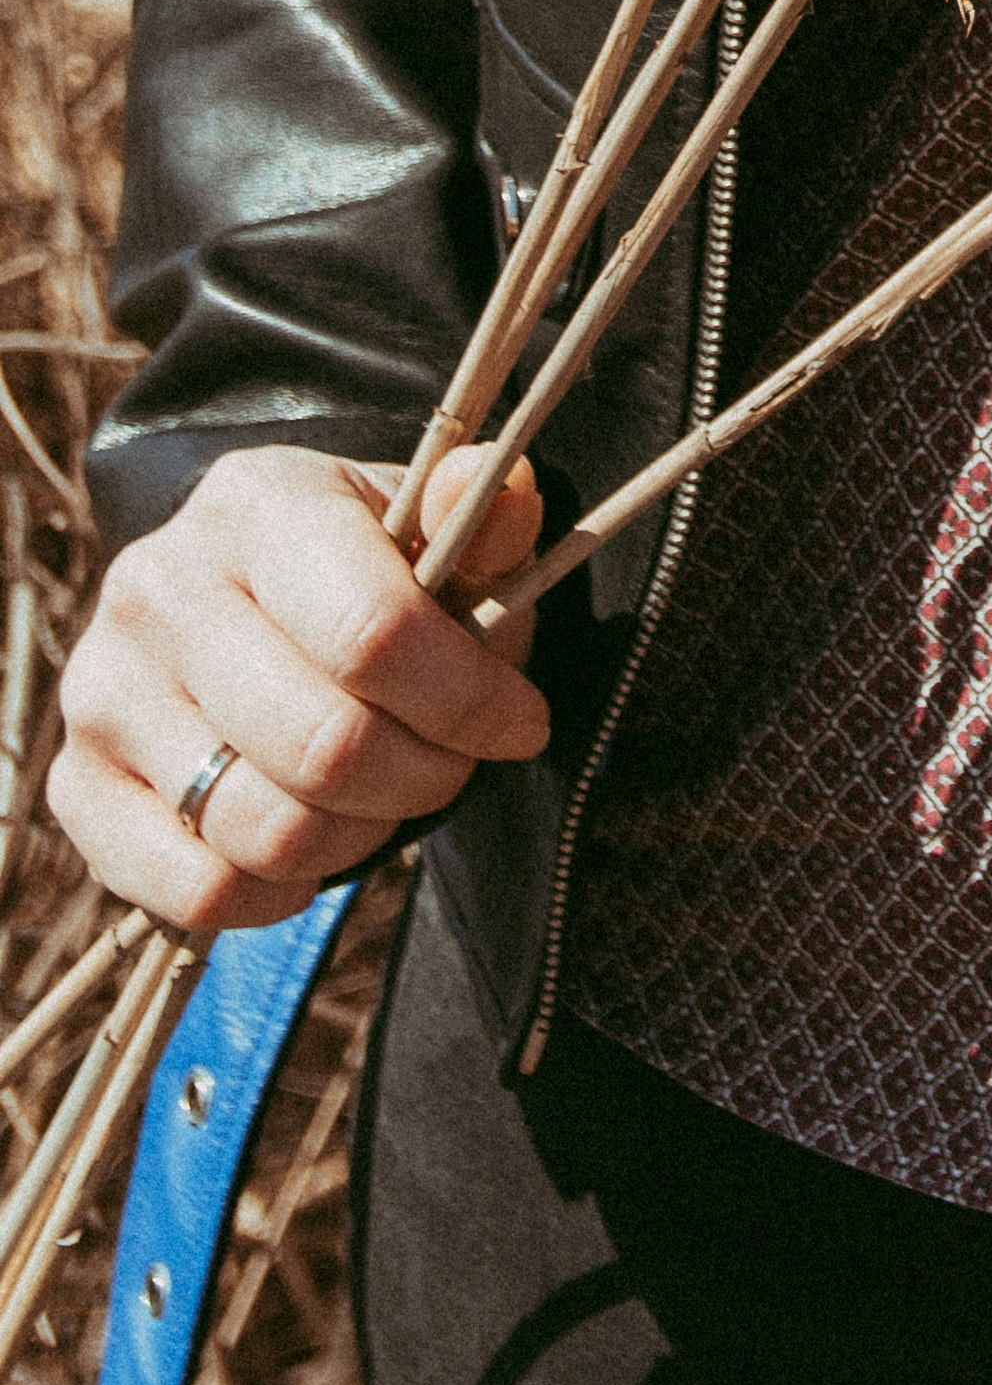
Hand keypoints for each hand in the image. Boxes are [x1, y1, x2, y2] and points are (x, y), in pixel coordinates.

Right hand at [49, 447, 547, 936]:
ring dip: (358, 838)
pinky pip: (195, 889)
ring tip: (385, 801)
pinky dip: (278, 894)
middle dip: (423, 777)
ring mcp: (104, 690)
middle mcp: (161, 588)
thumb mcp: (434, 533)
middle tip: (451, 768)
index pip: (374, 633)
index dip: (467, 701)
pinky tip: (314, 850)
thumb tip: (495, 489)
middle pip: (323, 745)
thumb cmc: (366, 571)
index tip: (520, 723)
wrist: (248, 598)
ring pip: (262, 829)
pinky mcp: (78, 785)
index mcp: (259, 503)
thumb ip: (482, 518)